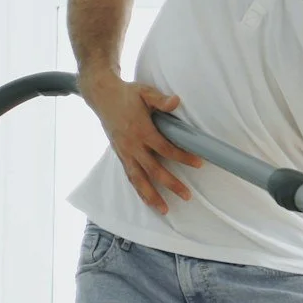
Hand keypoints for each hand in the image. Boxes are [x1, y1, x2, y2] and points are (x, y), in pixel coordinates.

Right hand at [85, 73, 203, 213]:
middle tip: (187, 195)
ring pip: (139, 179)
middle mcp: (132, 145)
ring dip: (151, 196)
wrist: (102, 96)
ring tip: (165, 210)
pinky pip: (130, 176)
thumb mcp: (145, 92)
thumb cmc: (127, 94)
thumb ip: (161, 100)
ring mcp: (125, 152)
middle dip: (171, 184)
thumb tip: (176, 101)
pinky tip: (148, 201)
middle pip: (154, 170)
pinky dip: (139, 190)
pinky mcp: (120, 155)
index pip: (165, 148)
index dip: (182, 157)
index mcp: (141, 130)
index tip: (199, 163)